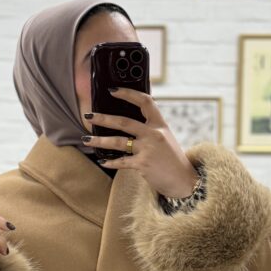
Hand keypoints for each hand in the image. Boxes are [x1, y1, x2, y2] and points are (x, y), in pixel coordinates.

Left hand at [81, 88, 198, 197]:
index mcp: (160, 124)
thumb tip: (128, 125)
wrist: (184, 180)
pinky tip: (103, 161)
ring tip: (86, 140)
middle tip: (88, 115)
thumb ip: (150, 130)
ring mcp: (148, 149)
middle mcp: (154, 134)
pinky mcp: (143, 164)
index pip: (145, 101)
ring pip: (118, 142)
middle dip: (103, 118)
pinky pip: (122, 161)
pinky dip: (111, 162)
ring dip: (99, 140)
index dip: (128, 94)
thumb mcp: (165, 138)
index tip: (113, 90)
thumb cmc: (173, 160)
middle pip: (124, 121)